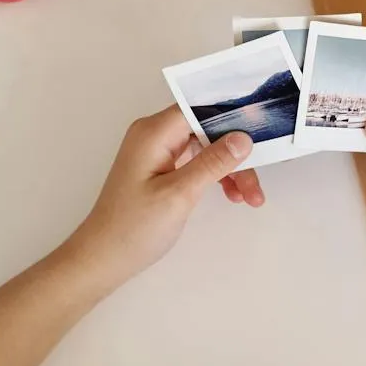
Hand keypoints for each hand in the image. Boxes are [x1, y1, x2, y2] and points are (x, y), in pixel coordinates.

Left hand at [57, 108, 255, 291]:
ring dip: (229, 169)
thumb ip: (212, 163)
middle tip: (256, 184)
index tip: (262, 130)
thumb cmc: (135, 227)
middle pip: (206, 129)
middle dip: (235, 153)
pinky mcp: (161, 169)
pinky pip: (196, 161)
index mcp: (154, 132)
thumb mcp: (179, 195)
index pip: (200, 107)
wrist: (103, 259)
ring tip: (250, 198)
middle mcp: (155, 134)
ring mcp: (157, 152)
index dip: (232, 115)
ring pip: (205, 147)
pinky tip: (232, 195)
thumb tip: (243, 137)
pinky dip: (214, 176)